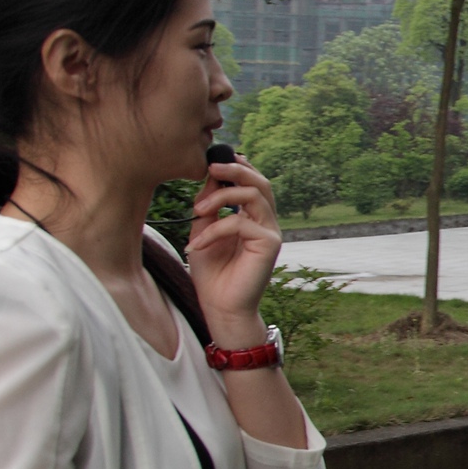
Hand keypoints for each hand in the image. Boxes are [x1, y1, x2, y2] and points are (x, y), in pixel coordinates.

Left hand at [187, 157, 283, 343]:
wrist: (220, 307)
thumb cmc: (212, 273)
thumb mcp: (204, 230)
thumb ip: (209, 206)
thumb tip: (210, 176)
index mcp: (253, 217)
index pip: (252, 183)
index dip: (236, 167)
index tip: (211, 161)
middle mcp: (266, 222)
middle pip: (260, 182)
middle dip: (235, 170)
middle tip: (210, 166)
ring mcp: (270, 232)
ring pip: (255, 195)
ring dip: (222, 196)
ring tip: (198, 209)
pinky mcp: (269, 244)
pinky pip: (240, 223)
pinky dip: (214, 230)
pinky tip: (196, 245)